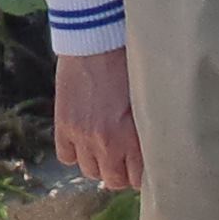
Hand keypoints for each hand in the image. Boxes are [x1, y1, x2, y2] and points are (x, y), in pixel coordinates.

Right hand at [54, 47, 143, 188]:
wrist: (97, 40)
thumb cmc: (132, 64)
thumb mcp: (150, 99)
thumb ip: (151, 129)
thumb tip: (154, 151)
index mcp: (134, 137)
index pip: (138, 179)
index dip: (141, 174)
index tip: (143, 165)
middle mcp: (107, 142)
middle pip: (113, 180)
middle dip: (120, 171)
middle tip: (125, 157)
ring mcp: (82, 135)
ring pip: (90, 171)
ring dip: (98, 163)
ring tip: (104, 147)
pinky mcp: (64, 125)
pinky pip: (67, 157)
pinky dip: (75, 152)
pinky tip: (84, 140)